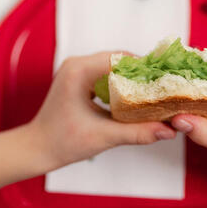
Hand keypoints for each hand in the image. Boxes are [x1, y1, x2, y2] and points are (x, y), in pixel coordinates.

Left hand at [27, 52, 176, 168]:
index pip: (120, 59)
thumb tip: (168, 130)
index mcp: (79, 70)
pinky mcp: (78, 78)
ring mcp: (76, 70)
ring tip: (153, 93)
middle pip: (118, 60)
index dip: (144, 68)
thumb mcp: (104, 136)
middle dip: (141, 74)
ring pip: (113, 66)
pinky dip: (121, 83)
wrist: (37, 148)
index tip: (164, 80)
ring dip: (132, 78)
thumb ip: (138, 132)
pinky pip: (105, 74)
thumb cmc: (62, 142)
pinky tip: (135, 98)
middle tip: (163, 88)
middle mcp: (77, 64)